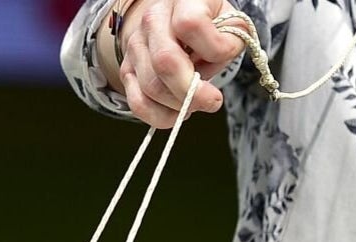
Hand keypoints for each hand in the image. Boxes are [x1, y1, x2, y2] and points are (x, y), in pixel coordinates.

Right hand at [102, 0, 246, 128]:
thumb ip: (227, 45)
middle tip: (212, 101)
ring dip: (178, 105)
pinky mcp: (127, 69)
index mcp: (181, 1)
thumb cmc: (207, 22)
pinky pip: (136, 102)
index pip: (190, 25)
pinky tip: (176, 114)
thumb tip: (205, 80)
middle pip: (165, 62)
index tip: (224, 56)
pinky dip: (158, 116)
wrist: (174, 17)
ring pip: (151, 86)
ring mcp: (135, 45)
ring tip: (195, 104)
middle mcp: (152, 20)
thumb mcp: (228, 23)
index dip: (213, 48)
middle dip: (191, 92)